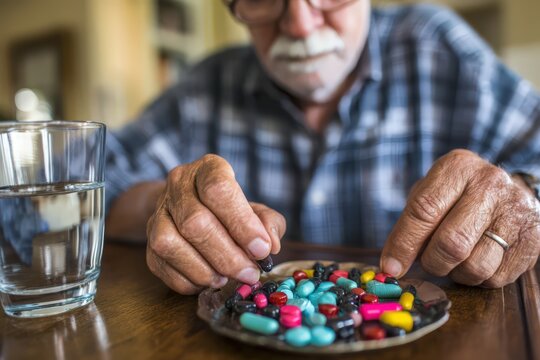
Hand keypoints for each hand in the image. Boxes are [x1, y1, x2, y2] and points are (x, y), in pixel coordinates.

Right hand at [146, 154, 285, 294]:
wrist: (190, 207)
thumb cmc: (230, 209)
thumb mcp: (256, 209)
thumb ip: (268, 223)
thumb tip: (270, 245)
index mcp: (208, 169)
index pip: (218, 190)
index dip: (241, 223)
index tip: (261, 249)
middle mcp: (177, 185)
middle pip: (195, 222)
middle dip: (227, 255)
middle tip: (249, 274)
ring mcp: (158, 212)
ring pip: (170, 243)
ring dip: (204, 270)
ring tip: (227, 278)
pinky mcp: (148, 240)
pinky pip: (161, 265)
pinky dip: (188, 280)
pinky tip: (209, 280)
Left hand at [381, 149, 539, 287]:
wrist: (510, 191)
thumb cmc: (459, 195)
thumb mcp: (433, 193)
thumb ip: (411, 222)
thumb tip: (392, 264)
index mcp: (457, 168)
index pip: (424, 209)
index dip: (403, 243)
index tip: (390, 266)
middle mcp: (490, 185)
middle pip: (451, 243)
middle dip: (432, 262)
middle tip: (429, 263)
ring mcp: (515, 211)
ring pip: (474, 266)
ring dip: (456, 273)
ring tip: (456, 259)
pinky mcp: (532, 240)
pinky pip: (495, 278)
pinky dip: (478, 279)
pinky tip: (477, 260)